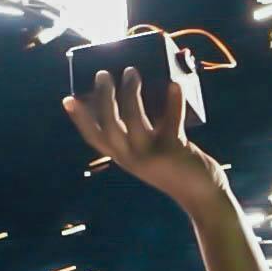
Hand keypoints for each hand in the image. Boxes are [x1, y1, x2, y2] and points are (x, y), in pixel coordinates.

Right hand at [61, 68, 229, 209]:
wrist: (203, 198)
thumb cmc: (178, 171)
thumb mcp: (150, 156)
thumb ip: (142, 136)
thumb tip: (137, 102)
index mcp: (124, 158)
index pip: (94, 138)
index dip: (80, 119)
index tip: (68, 99)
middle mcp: (133, 157)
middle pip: (109, 124)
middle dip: (104, 96)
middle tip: (104, 74)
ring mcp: (152, 154)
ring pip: (133, 118)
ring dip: (131, 92)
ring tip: (131, 72)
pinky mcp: (175, 149)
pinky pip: (171, 120)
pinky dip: (173, 101)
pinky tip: (174, 85)